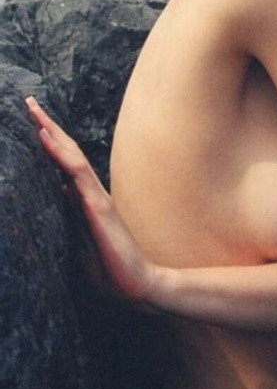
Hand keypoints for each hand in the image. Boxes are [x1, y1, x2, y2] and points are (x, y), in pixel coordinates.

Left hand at [25, 96, 157, 307]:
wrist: (136, 285)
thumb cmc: (110, 269)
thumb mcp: (81, 241)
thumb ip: (71, 216)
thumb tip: (59, 191)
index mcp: (86, 200)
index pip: (65, 164)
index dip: (49, 142)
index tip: (34, 122)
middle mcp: (91, 192)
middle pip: (67, 151)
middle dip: (47, 126)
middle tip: (29, 102)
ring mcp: (95, 197)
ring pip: (71, 155)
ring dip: (51, 132)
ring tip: (34, 112)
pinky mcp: (98, 206)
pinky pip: (77, 173)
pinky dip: (61, 153)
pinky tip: (47, 139)